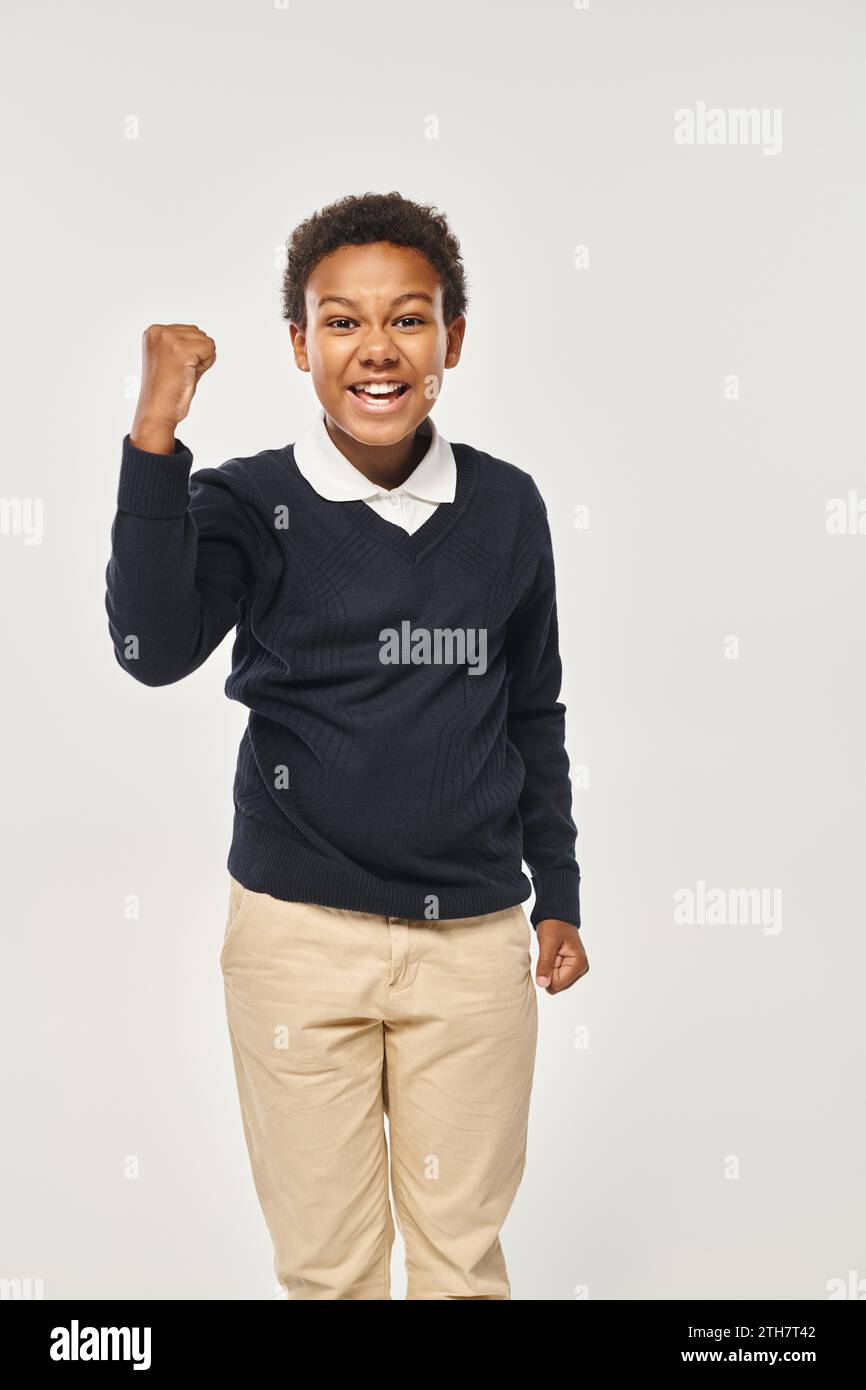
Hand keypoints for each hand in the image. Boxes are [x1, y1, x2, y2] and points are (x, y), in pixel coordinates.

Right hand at [130, 323, 216, 452]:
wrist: (157, 412)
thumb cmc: (166, 391)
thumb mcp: (172, 359)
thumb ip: (184, 344)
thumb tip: (204, 336)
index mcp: (154, 332)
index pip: (190, 331)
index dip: (191, 354)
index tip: (175, 368)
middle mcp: (159, 331)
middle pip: (199, 333)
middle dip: (197, 355)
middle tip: (180, 373)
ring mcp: (169, 339)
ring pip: (206, 341)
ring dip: (201, 361)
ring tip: (183, 374)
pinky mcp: (181, 350)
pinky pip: (210, 349)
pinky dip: (206, 365)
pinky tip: (189, 375)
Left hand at [535, 919, 587, 992]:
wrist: (556, 915)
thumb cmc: (554, 924)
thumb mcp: (547, 943)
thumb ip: (545, 964)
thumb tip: (542, 984)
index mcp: (579, 964)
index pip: (557, 984)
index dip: (547, 972)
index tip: (550, 955)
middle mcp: (580, 968)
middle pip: (557, 985)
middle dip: (549, 971)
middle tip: (551, 953)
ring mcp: (575, 969)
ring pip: (554, 981)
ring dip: (549, 968)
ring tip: (552, 952)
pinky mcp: (569, 967)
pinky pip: (554, 975)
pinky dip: (549, 966)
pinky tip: (553, 954)